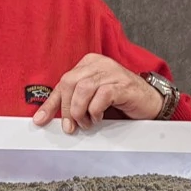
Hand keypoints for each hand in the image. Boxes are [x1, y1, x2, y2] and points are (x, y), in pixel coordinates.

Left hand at [31, 53, 163, 133]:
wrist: (150, 101)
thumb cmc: (120, 100)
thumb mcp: (92, 99)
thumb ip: (75, 102)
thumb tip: (51, 117)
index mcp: (89, 64)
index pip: (63, 82)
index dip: (50, 103)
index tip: (41, 120)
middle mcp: (99, 64)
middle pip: (70, 83)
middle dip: (67, 109)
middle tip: (72, 126)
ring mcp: (112, 72)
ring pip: (83, 89)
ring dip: (81, 111)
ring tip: (88, 122)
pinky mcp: (123, 84)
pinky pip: (102, 96)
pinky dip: (96, 110)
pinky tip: (100, 117)